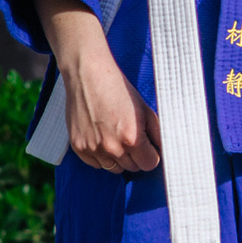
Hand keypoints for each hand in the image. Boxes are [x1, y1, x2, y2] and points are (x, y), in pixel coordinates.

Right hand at [35, 0, 161, 172]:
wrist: (87, 74)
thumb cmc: (118, 88)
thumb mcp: (144, 108)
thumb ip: (157, 132)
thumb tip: (163, 149)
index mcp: (132, 138)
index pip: (149, 164)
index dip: (151, 155)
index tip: (148, 147)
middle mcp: (112, 147)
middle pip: (132, 167)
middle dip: (135, 156)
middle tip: (131, 137)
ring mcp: (93, 149)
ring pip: (113, 168)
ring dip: (118, 157)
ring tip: (115, 136)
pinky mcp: (78, 147)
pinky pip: (96, 163)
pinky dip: (100, 155)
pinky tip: (102, 137)